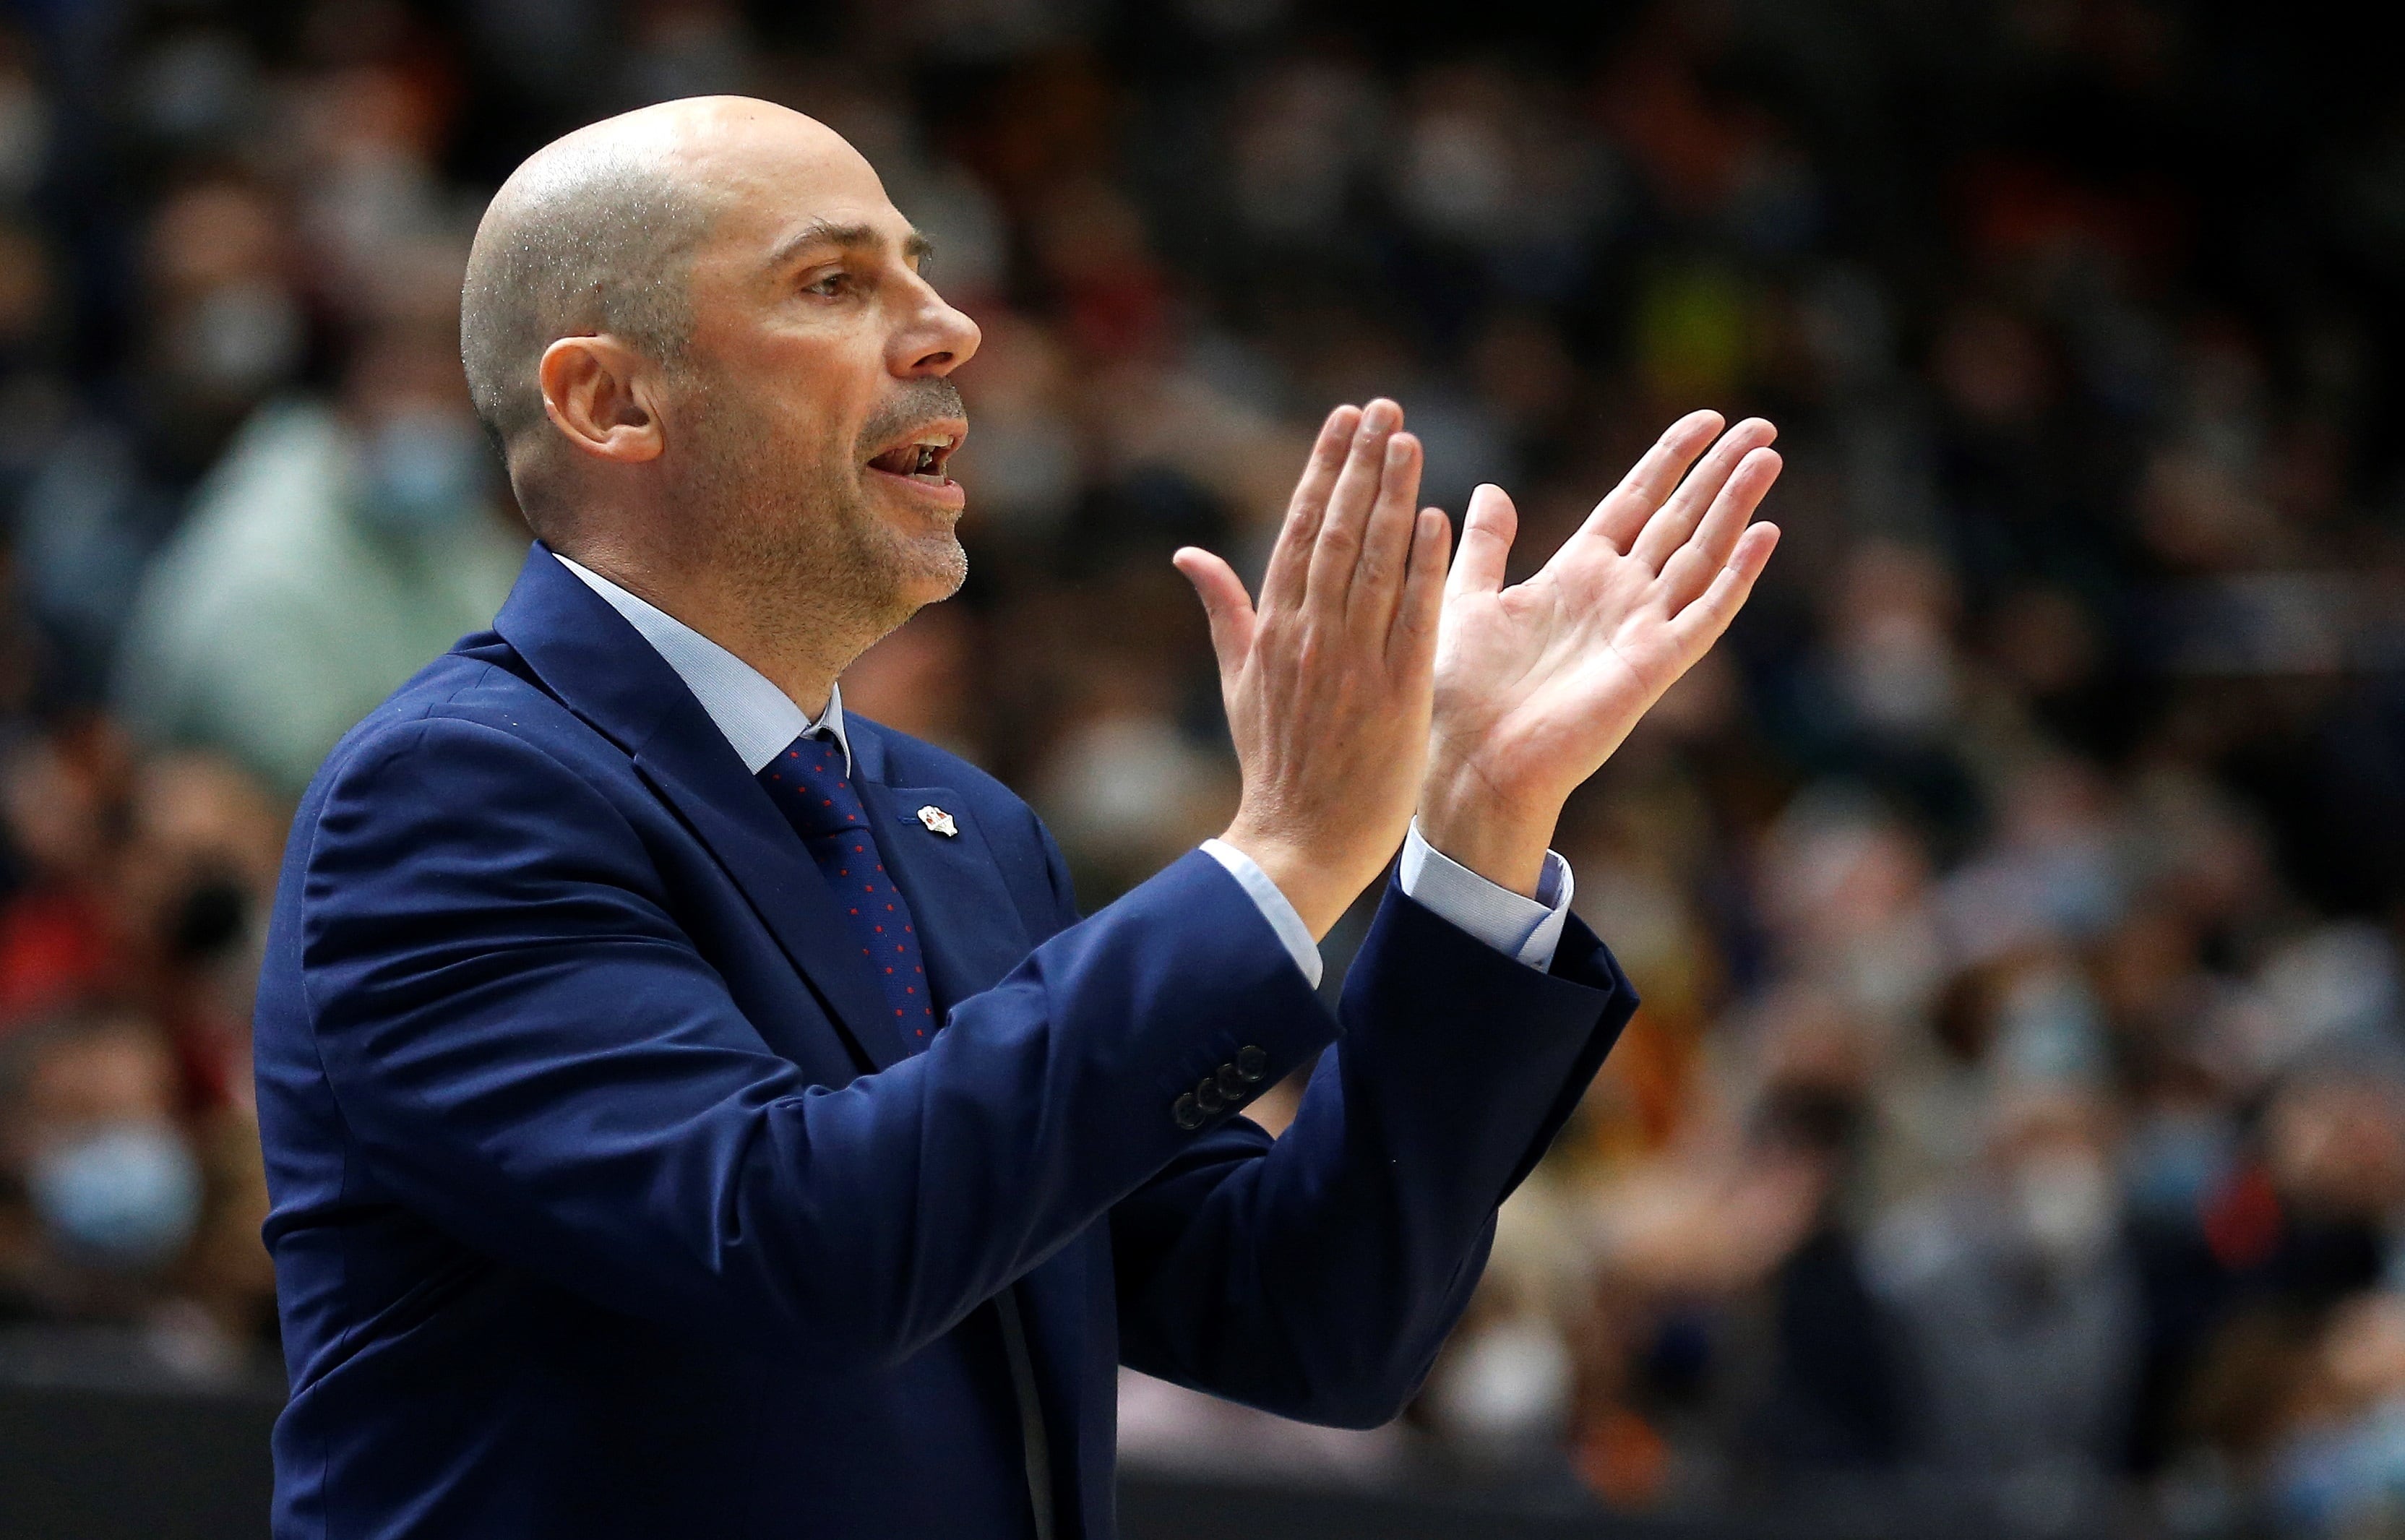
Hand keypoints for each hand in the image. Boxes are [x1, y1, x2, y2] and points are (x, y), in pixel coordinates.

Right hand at [1174, 399, 1450, 937]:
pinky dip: (1422, 569)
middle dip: (1360, 466)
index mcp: (1274, 631)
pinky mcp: (1395, 695)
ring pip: (1374, 565)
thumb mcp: (1238, 682)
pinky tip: (1437, 519)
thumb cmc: (1273, 764)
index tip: (1343, 420)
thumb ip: (1224, 612)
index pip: (1298, 531)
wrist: (1298, 842)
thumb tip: (1188, 554)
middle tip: (1383, 408)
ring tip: (1409, 441)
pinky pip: (1411, 621)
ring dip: (1393, 499)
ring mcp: (1352, 664)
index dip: (1322, 471)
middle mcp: (1310, 637)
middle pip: (1337, 534)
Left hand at [1420, 412, 1782, 894]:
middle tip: (1762, 427)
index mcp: (1576, 573)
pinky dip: (1736, 575)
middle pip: (1680, 519)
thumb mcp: (1467, 598)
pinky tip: (1764, 533)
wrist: (1469, 760)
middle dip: (1719, 472)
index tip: (1706, 418)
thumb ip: (1487, 545)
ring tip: (1769, 458)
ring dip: (1736, 506)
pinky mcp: (1653, 665)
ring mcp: (1640, 629)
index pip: (1635, 501)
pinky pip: (1705, 613)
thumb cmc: (1461, 692)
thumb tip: (1491, 489)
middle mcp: (1617, 596)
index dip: (1670, 459)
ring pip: (1701, 554)